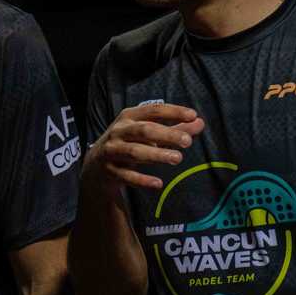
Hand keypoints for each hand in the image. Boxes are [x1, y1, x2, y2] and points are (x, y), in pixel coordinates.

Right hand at [84, 103, 204, 192]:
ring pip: (135, 152)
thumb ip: (174, 128)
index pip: (153, 110)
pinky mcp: (110, 170)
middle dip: (166, 134)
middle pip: (144, 130)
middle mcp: (119, 131)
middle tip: (188, 141)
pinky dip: (142, 180)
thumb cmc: (129, 143)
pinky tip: (159, 183)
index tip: (192, 115)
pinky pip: (126, 176)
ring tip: (177, 158)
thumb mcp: (148, 132)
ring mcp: (112, 151)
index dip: (173, 111)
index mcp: (129, 117)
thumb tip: (199, 122)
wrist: (96, 165)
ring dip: (156, 155)